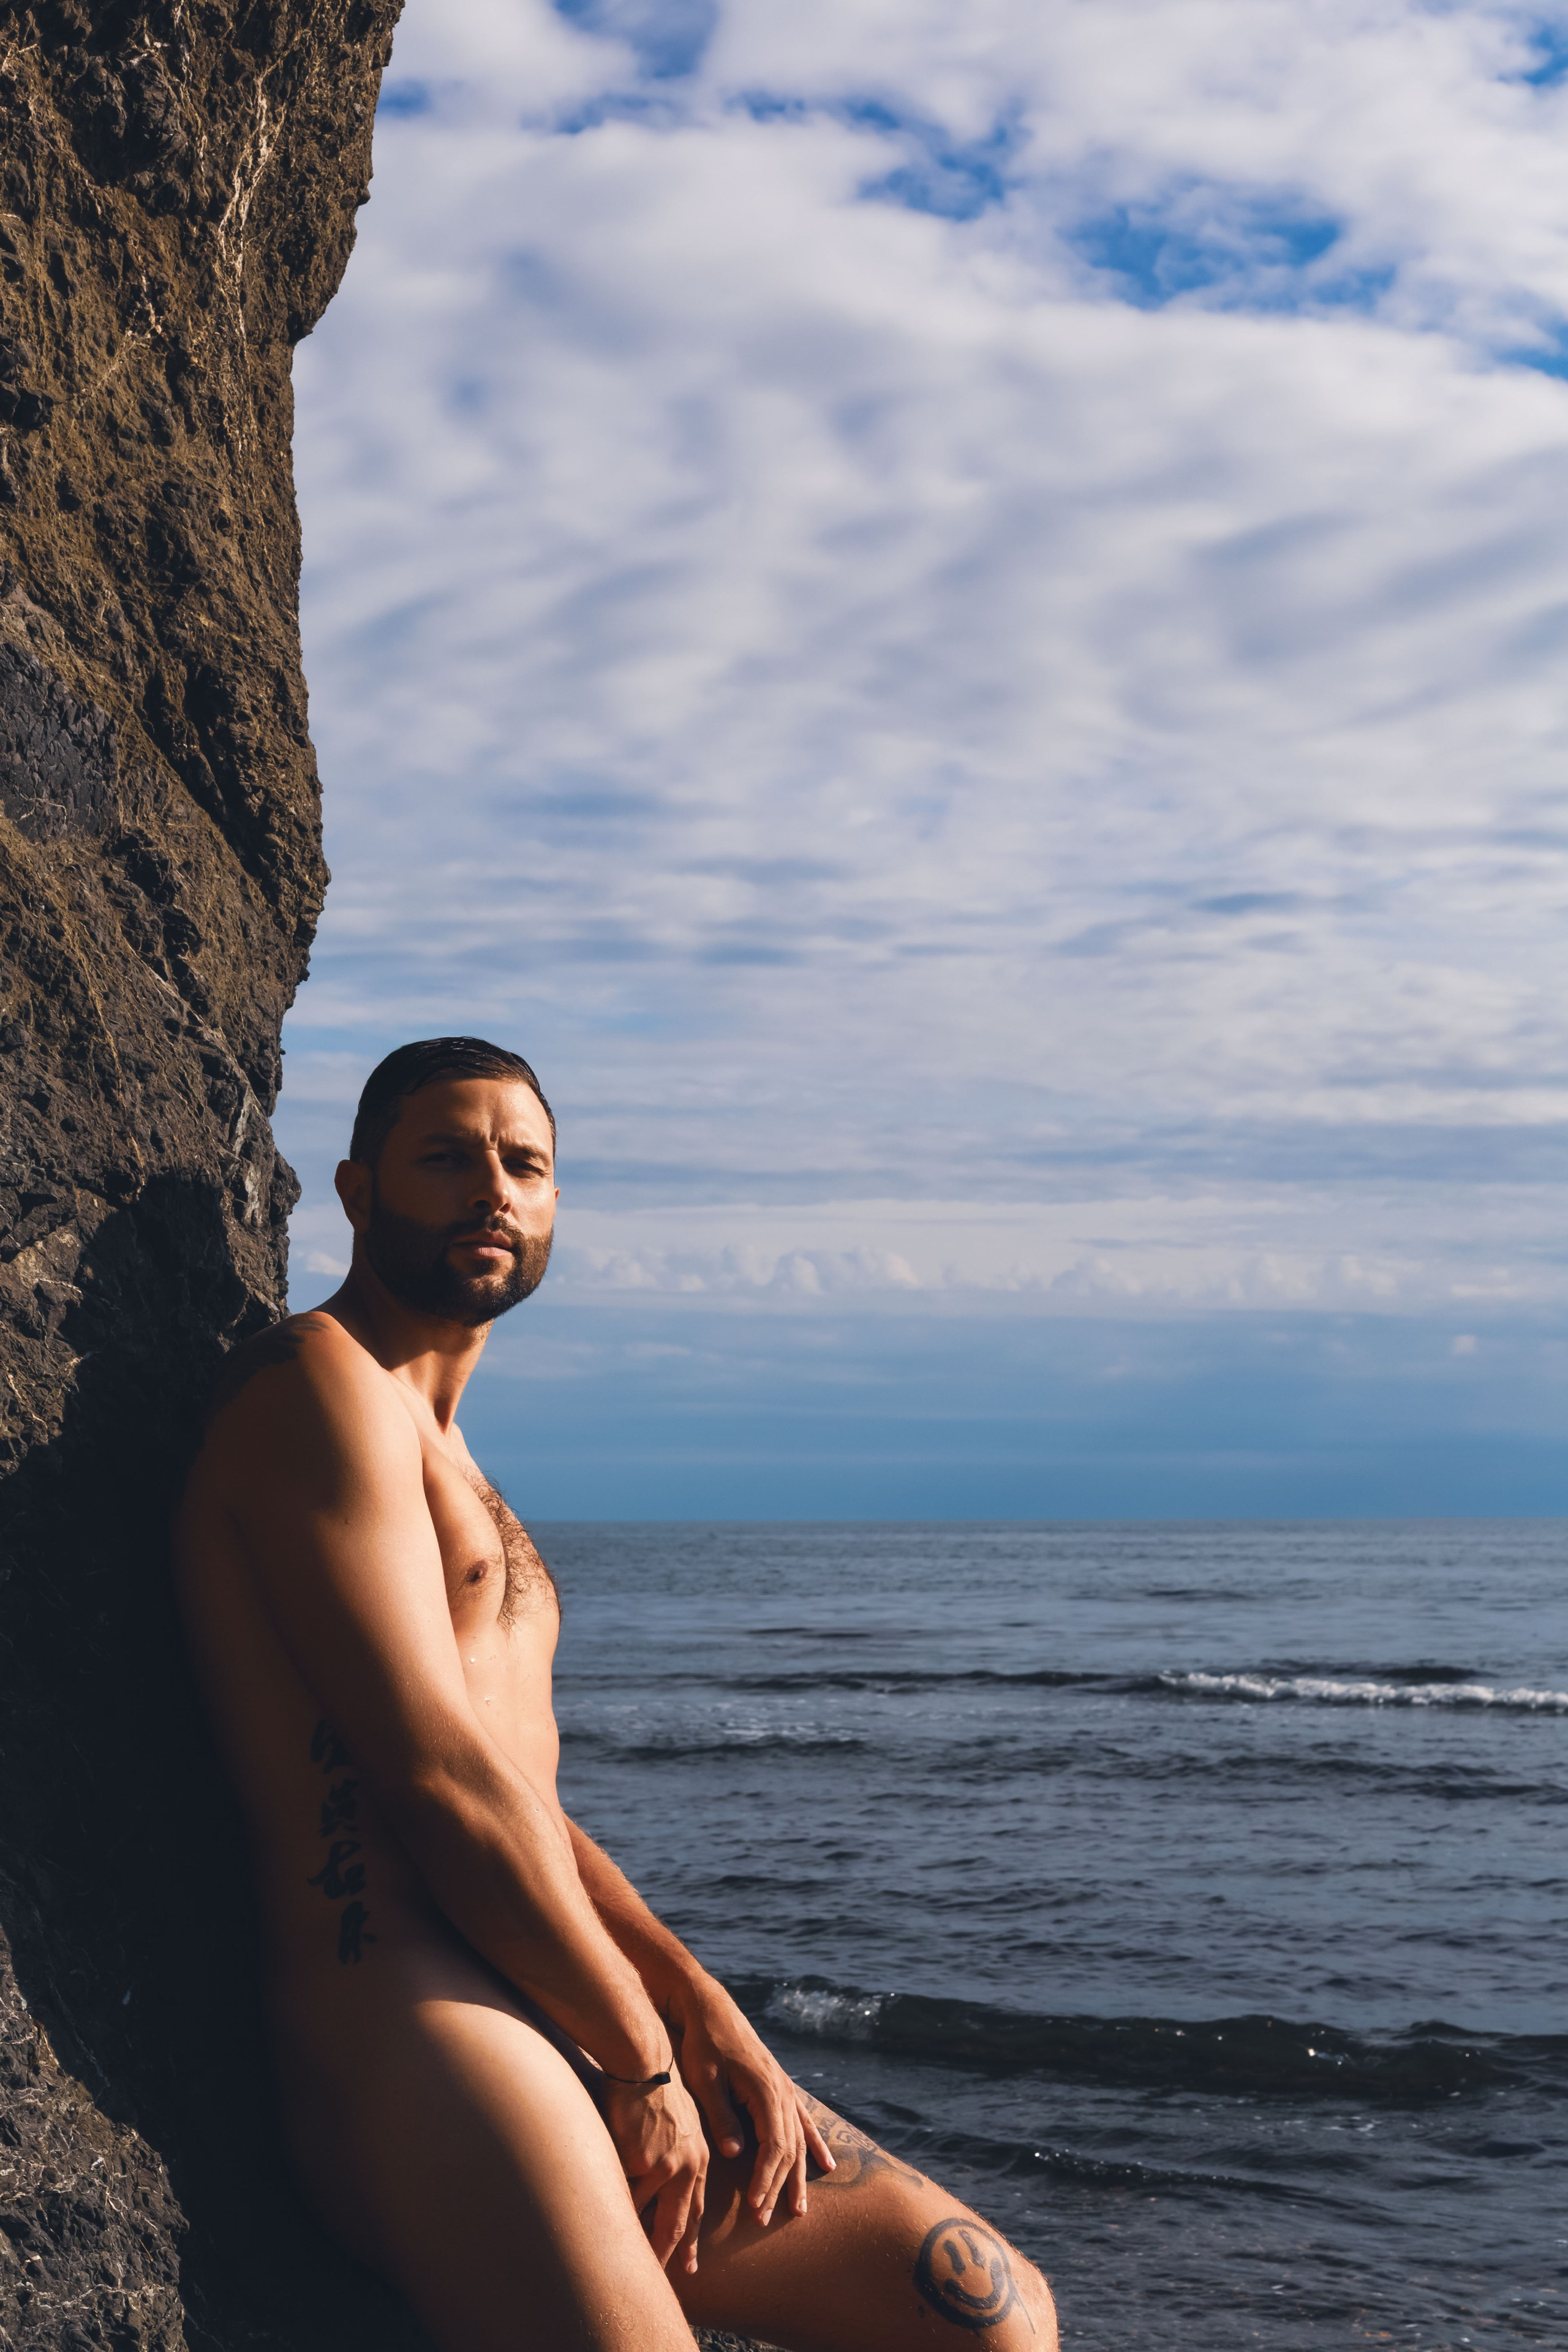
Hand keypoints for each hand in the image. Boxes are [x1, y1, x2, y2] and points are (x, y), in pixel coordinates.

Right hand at [602, 2073, 709, 2274]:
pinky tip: (604, 2232)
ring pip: (646, 2216)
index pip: (694, 2208)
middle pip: (677, 2223)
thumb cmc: (653, 2087)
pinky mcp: (639, 2162)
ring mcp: (663, 2167)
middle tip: (665, 2281)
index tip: (689, 2263)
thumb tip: (660, 2173)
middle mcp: (686, 2167)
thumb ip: (675, 2151)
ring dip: (637, 2242)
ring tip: (626, 2263)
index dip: (689, 2238)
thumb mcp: (678, 2122)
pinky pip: (622, 2196)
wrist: (643, 2059)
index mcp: (697, 2158)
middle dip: (671, 2254)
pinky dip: (615, 2214)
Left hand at [669, 1976, 834, 2225]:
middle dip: (778, 2186)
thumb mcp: (705, 2079)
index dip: (766, 2180)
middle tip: (765, 2219)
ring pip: (799, 2139)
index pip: (773, 2147)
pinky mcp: (779, 2085)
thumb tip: (737, 2154)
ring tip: (798, 2210)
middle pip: (788, 2148)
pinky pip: (803, 2120)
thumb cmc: (702, 2043)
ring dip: (797, 2175)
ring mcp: (784, 2087)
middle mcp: (782, 2090)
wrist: (709, 2007)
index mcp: (765, 2090)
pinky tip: (826, 2164)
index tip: (754, 2208)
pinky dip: (814, 2144)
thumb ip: (721, 2116)